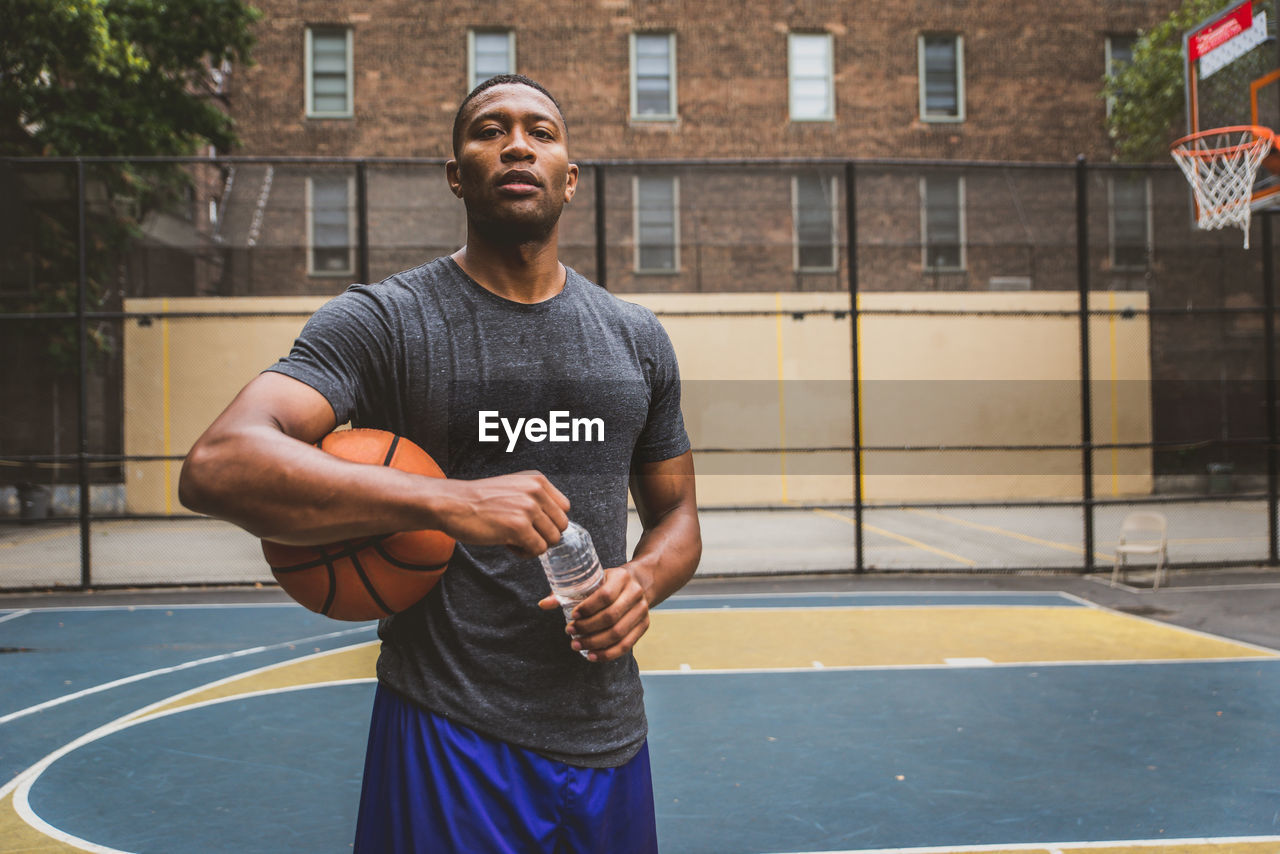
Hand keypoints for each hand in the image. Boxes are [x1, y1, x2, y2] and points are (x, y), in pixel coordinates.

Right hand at [436, 471, 569, 555]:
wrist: (451, 503)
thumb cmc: (478, 500)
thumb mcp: (512, 486)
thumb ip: (535, 497)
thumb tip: (554, 522)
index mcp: (537, 480)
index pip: (564, 508)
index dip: (549, 521)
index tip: (531, 524)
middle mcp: (536, 491)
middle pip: (561, 526)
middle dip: (543, 535)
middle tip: (521, 534)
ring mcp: (528, 508)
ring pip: (552, 540)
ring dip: (534, 545)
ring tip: (513, 539)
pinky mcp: (518, 527)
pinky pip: (538, 550)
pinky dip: (524, 553)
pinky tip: (508, 544)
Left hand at [537, 566, 649, 662]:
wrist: (639, 583)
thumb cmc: (608, 582)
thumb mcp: (592, 580)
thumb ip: (567, 592)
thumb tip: (543, 604)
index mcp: (622, 577)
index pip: (605, 596)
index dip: (588, 608)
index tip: (572, 616)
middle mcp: (635, 593)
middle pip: (611, 617)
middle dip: (587, 628)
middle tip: (570, 632)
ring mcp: (642, 611)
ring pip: (618, 633)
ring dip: (595, 643)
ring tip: (577, 645)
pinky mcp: (644, 626)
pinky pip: (626, 645)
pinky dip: (608, 654)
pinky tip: (592, 656)